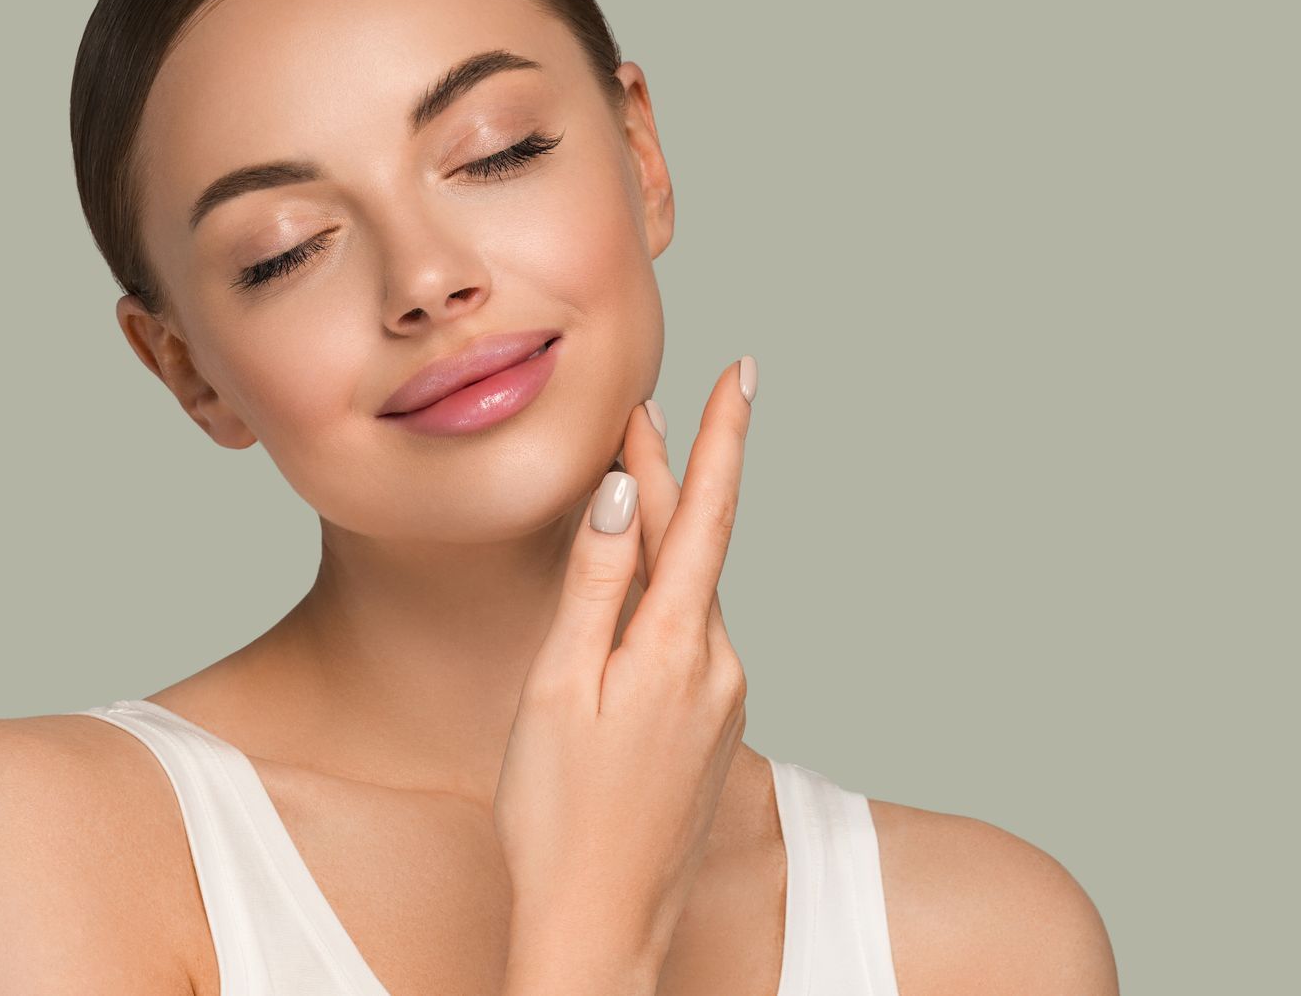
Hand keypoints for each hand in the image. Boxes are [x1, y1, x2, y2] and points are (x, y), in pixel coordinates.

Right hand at [493, 356, 757, 989]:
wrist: (600, 927)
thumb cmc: (558, 815)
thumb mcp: (557, 686)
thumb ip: (595, 585)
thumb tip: (626, 498)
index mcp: (678, 645)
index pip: (710, 514)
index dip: (723, 438)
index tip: (744, 374)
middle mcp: (719, 665)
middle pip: (697, 547)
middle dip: (673, 478)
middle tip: (642, 416)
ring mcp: (723, 700)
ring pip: (692, 594)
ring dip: (665, 541)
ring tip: (631, 487)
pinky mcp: (714, 729)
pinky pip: (689, 640)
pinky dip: (663, 601)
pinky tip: (631, 602)